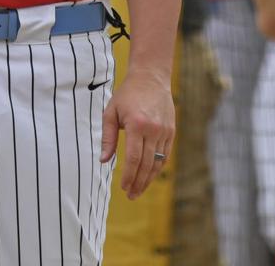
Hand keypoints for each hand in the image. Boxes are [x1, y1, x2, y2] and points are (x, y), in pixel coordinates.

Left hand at [100, 67, 174, 199]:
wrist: (151, 77)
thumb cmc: (127, 94)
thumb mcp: (111, 113)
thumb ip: (108, 138)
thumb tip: (103, 160)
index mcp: (137, 125)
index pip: (134, 159)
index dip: (129, 177)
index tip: (123, 188)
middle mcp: (153, 130)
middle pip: (147, 164)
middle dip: (138, 183)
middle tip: (131, 195)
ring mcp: (165, 131)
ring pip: (158, 162)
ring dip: (149, 179)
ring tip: (139, 190)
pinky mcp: (171, 131)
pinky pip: (166, 154)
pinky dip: (158, 167)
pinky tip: (150, 175)